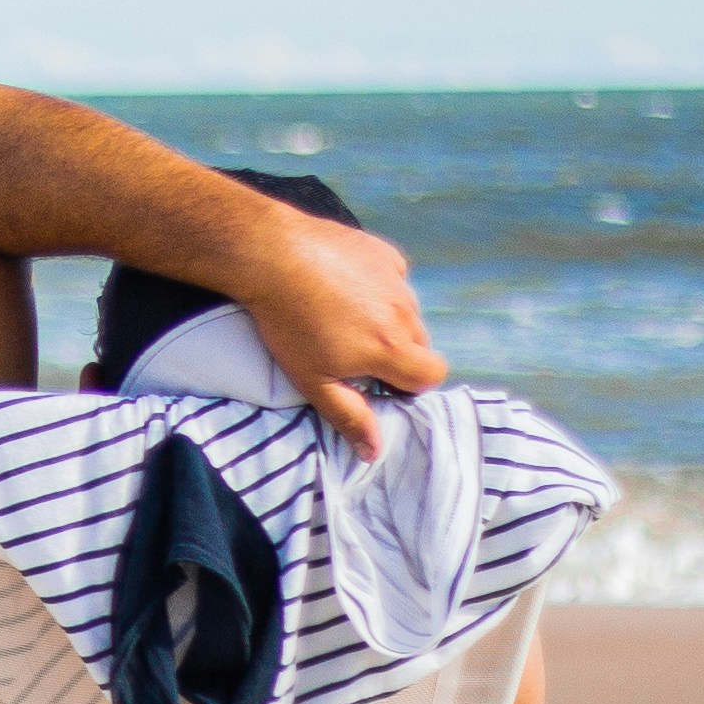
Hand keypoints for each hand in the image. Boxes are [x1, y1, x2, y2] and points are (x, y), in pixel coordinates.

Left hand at [234, 214, 445, 456]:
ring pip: (406, 312)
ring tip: (343, 318)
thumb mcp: (312, 380)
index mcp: (391, 347)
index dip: (409, 385)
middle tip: (354, 353)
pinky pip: (393, 279)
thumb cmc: (288, 324)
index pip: (432, 375)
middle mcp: (403, 312)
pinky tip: (344, 287)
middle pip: (420, 344)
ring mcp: (395, 279)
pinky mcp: (382, 253)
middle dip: (397, 354)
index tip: (378, 382)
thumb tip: (374, 451)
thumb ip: (349, 415)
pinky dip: (378, 287)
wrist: (271, 256)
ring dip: (388, 320)